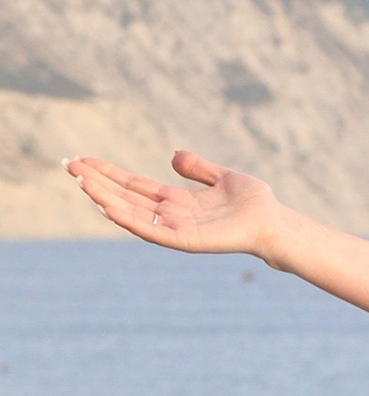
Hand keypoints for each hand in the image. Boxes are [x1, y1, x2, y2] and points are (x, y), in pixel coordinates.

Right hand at [64, 147, 280, 258]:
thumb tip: (173, 155)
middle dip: (96, 182)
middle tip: (67, 165)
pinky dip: (128, 220)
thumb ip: (197, 168)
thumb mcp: (222, 177)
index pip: (134, 185)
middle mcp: (170, 215)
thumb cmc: (254, 203)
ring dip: (104, 197)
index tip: (83, 160)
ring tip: (80, 181)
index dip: (109, 173)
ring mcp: (174, 228)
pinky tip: (107, 206)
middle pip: (125, 196)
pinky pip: (149, 230)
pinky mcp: (183, 240)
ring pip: (130, 212)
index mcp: (176, 200)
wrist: (274, 222)